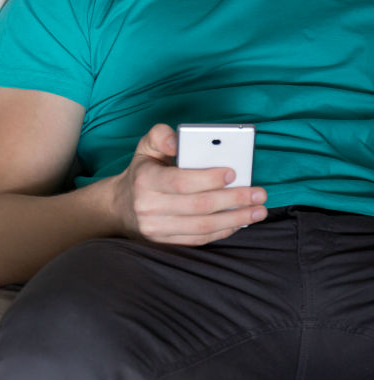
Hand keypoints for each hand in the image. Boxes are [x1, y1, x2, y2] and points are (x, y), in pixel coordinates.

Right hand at [111, 123, 266, 245]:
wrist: (121, 206)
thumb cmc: (143, 173)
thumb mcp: (145, 148)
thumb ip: (160, 136)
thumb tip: (178, 141)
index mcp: (144, 180)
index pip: (181, 181)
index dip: (209, 178)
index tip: (233, 172)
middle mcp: (148, 207)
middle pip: (198, 206)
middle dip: (233, 199)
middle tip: (258, 193)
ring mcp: (156, 228)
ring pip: (202, 226)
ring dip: (235, 219)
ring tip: (258, 210)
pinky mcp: (164, 243)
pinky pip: (199, 239)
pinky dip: (223, 231)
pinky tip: (240, 222)